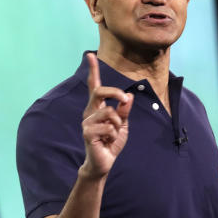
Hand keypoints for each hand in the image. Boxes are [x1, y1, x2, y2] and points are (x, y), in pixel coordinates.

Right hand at [80, 52, 132, 178]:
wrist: (104, 162)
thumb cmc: (111, 142)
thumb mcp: (122, 124)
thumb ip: (124, 111)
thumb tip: (129, 96)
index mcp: (97, 107)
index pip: (94, 86)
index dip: (93, 70)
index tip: (90, 55)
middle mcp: (89, 111)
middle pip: (99, 91)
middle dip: (115, 93)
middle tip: (125, 99)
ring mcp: (87, 122)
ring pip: (109, 112)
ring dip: (118, 124)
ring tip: (113, 134)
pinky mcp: (88, 133)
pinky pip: (109, 127)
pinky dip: (114, 134)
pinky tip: (108, 141)